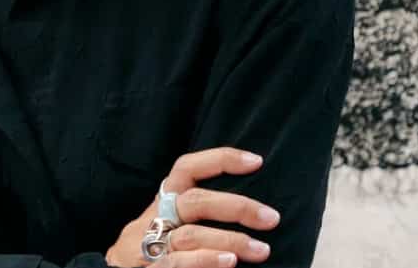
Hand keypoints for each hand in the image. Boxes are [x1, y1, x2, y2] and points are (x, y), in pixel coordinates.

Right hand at [104, 148, 279, 267]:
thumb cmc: (151, 252)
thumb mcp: (169, 226)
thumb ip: (198, 216)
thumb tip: (250, 210)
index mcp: (162, 202)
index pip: (186, 169)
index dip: (219, 160)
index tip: (256, 160)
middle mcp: (153, 218)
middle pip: (193, 201)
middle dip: (236, 206)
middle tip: (271, 217)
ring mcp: (146, 246)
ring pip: (189, 235)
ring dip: (230, 240)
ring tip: (262, 250)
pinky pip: (175, 262)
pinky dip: (205, 260)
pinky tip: (229, 262)